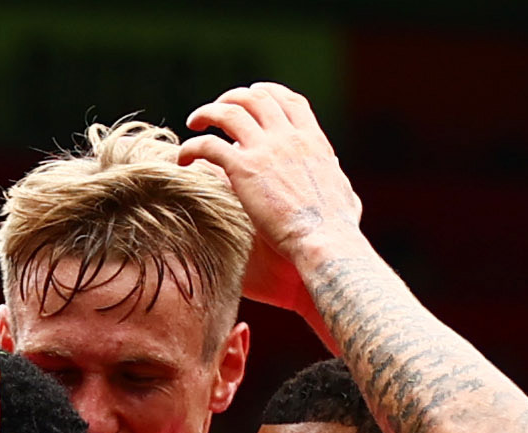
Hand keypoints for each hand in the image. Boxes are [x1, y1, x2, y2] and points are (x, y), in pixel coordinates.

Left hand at [179, 84, 361, 321]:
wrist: (325, 243)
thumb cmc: (338, 231)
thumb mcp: (344, 194)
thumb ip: (336, 177)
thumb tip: (334, 169)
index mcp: (313, 141)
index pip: (290, 101)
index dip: (269, 93)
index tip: (253, 97)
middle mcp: (288, 137)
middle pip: (256, 99)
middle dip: (233, 98)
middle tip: (218, 111)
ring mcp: (266, 150)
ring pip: (229, 112)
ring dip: (208, 113)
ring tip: (194, 124)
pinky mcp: (243, 169)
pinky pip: (209, 145)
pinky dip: (192, 147)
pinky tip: (183, 159)